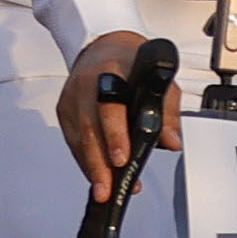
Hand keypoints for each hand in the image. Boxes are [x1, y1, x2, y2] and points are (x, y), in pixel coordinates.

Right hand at [56, 31, 150, 200]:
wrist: (104, 46)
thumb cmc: (132, 62)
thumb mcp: (160, 79)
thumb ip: (167, 111)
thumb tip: (171, 141)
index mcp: (112, 70)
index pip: (110, 105)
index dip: (114, 134)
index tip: (121, 158)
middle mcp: (86, 84)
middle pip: (90, 129)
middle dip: (100, 164)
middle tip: (109, 188)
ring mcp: (72, 98)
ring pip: (78, 140)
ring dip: (92, 169)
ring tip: (105, 191)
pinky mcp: (64, 111)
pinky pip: (73, 142)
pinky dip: (85, 162)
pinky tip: (97, 176)